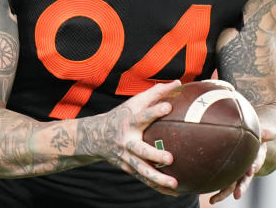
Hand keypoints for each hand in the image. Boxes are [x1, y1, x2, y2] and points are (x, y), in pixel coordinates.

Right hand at [91, 80, 180, 195]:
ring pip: (142, 170)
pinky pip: (144, 180)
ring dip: (158, 178)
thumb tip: (179, 83)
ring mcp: (126, 157)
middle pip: (140, 150)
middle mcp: (127, 141)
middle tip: (170, 158)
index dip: (154, 111)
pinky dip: (158, 187)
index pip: (142, 115)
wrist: (97, 136)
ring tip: (175, 183)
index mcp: (129, 122)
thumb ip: (156, 93)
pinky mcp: (129, 168)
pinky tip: (175, 192)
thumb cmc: (123, 115)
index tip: (168, 106)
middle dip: (154, 155)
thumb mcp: (135, 102)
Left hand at [207, 128, 275, 203]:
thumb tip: (273, 134)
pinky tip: (212, 200)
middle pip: (246, 179)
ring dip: (225, 193)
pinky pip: (226, 186)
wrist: (253, 146)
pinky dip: (219, 194)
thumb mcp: (261, 135)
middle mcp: (248, 169)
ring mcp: (240, 174)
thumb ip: (265, 134)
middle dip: (242, 187)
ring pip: (234, 185)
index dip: (254, 165)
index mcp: (257, 157)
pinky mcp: (232, 176)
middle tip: (238, 195)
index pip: (257, 161)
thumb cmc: (255, 138)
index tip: (252, 169)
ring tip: (215, 200)